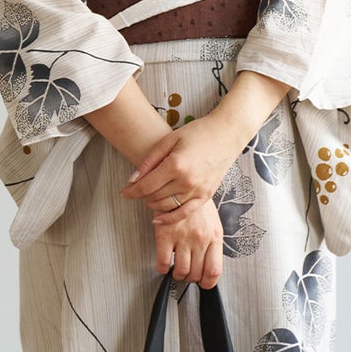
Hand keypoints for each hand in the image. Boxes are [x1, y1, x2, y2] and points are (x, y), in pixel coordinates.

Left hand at [120, 114, 247, 219]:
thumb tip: (133, 179)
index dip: (131, 191)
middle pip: (154, 197)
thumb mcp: (169, 139)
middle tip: (137, 189)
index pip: (145, 186)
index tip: (123, 192)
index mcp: (176, 165)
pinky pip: (184, 213)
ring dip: (153, 204)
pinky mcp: (206, 196)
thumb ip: (150, 160)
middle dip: (141, 196)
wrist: (227, 134)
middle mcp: (186, 181)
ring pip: (166, 206)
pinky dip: (169, 218)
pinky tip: (157, 219)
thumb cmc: (198, 132)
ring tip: (149, 196)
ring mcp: (197, 190)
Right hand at [152, 194, 224, 286]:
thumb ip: (212, 242)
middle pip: (196, 273)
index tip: (203, 284)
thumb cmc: (195, 204)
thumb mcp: (212, 222)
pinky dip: (162, 268)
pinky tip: (164, 265)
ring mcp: (182, 238)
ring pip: (181, 271)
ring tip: (176, 270)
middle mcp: (200, 239)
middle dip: (191, 278)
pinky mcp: (165, 235)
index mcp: (214, 236)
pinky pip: (163, 262)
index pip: (213, 270)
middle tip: (187, 275)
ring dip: (177, 275)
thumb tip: (208, 264)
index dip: (208, 283)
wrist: (179, 184)